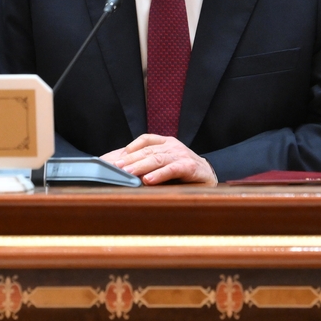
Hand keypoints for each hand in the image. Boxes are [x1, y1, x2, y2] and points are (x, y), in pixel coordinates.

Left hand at [100, 134, 217, 184]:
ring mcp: (182, 155)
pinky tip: (149, 180)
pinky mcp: (190, 167)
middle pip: (147, 150)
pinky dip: (160, 174)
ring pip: (158, 158)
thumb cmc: (183, 172)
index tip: (110, 159)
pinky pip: (173, 169)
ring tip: (128, 173)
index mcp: (165, 142)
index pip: (144, 140)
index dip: (126, 149)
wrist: (210, 176)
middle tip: (114, 167)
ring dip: (140, 166)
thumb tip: (121, 170)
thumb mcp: (164, 165)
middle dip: (129, 159)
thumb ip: (147, 165)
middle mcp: (173, 146)